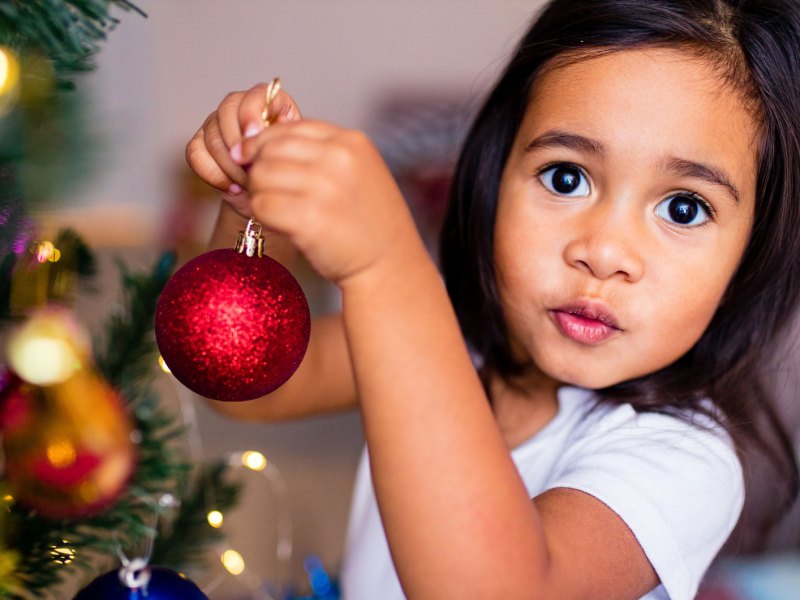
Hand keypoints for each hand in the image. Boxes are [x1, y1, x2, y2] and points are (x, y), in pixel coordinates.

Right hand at [185, 82, 301, 217]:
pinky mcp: (199, 143)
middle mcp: (238, 106)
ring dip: (230, 165)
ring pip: (212, 136)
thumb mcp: (293, 154)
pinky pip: (195, 153)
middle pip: (227, 111)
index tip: (255, 136)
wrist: (266, 193)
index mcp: (268, 102)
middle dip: (240, 146)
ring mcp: (216, 123)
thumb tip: (277, 125)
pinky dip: (213, 174)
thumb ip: (284, 137)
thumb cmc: (283, 170)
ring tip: (249, 183)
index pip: (255, 94)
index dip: (251, 114)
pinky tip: (231, 187)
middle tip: (255, 171)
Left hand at [235, 116, 421, 287]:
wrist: (390, 265)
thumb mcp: (358, 172)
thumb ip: (320, 153)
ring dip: (259, 193)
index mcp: (351, 142)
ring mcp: (325, 188)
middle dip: (259, 169)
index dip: (264, 144)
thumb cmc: (369, 223)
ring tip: (274, 209)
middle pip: (270, 150)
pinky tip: (277, 224)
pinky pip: (262, 205)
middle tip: (266, 191)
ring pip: (261, 176)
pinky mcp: (309, 219)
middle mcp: (339, 158)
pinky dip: (261, 215)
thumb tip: (258, 145)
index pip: (288, 128)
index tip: (254, 160)